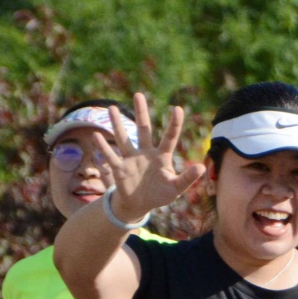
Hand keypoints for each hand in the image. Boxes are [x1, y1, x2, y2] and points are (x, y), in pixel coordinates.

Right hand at [95, 92, 206, 223]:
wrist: (140, 204)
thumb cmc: (160, 195)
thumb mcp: (175, 188)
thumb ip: (187, 178)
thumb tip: (201, 168)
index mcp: (162, 156)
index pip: (169, 137)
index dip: (174, 124)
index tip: (178, 108)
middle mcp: (146, 153)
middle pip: (143, 129)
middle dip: (141, 112)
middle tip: (138, 94)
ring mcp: (131, 159)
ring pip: (124, 138)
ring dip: (117, 124)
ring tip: (111, 108)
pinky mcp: (120, 168)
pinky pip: (110, 156)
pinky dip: (104, 147)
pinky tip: (96, 135)